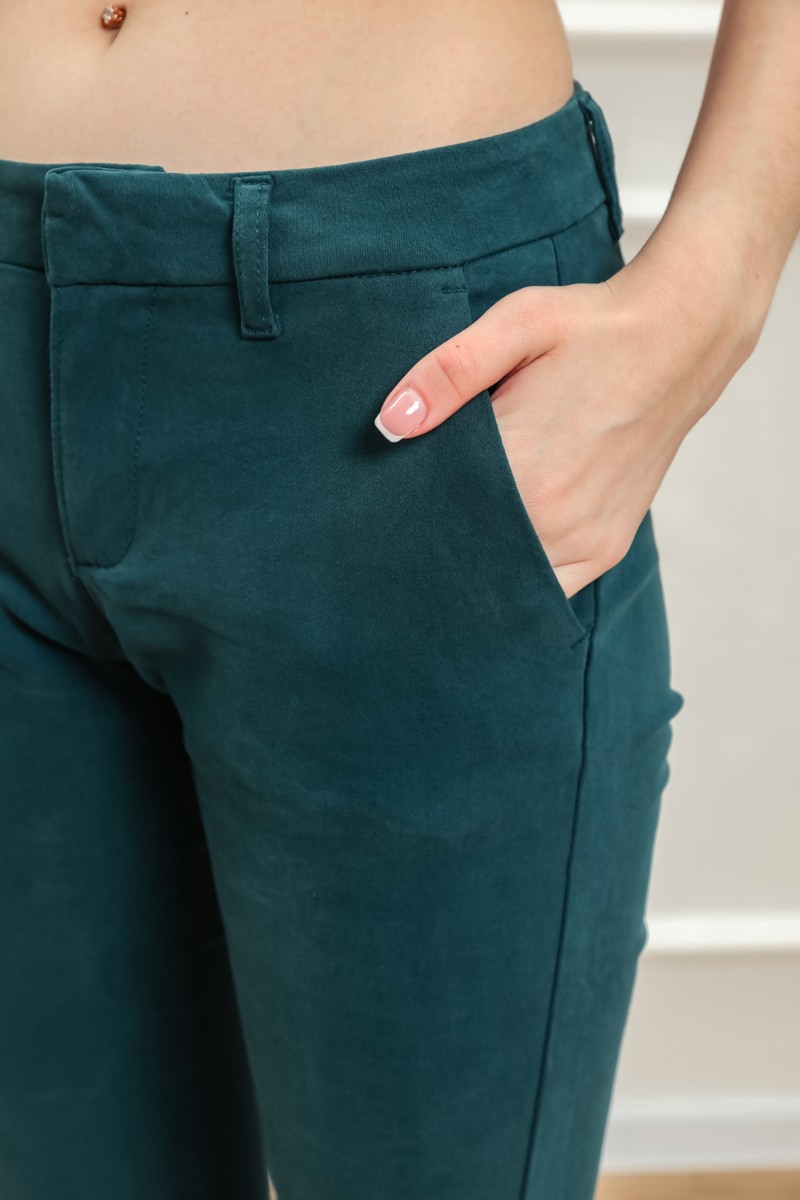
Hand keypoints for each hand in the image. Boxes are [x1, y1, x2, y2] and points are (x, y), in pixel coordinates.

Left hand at [374, 254, 756, 599]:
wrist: (680, 339)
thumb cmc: (593, 328)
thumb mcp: (516, 324)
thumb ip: (449, 373)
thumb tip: (391, 422)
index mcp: (524, 473)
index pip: (437, 519)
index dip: (407, 514)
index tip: (388, 502)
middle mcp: (556, 523)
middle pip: (469, 556)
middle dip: (439, 541)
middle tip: (413, 516)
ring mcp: (586, 543)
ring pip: (508, 580)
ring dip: (480, 561)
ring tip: (457, 526)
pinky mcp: (607, 549)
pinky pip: (549, 586)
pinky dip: (521, 573)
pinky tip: (500, 544)